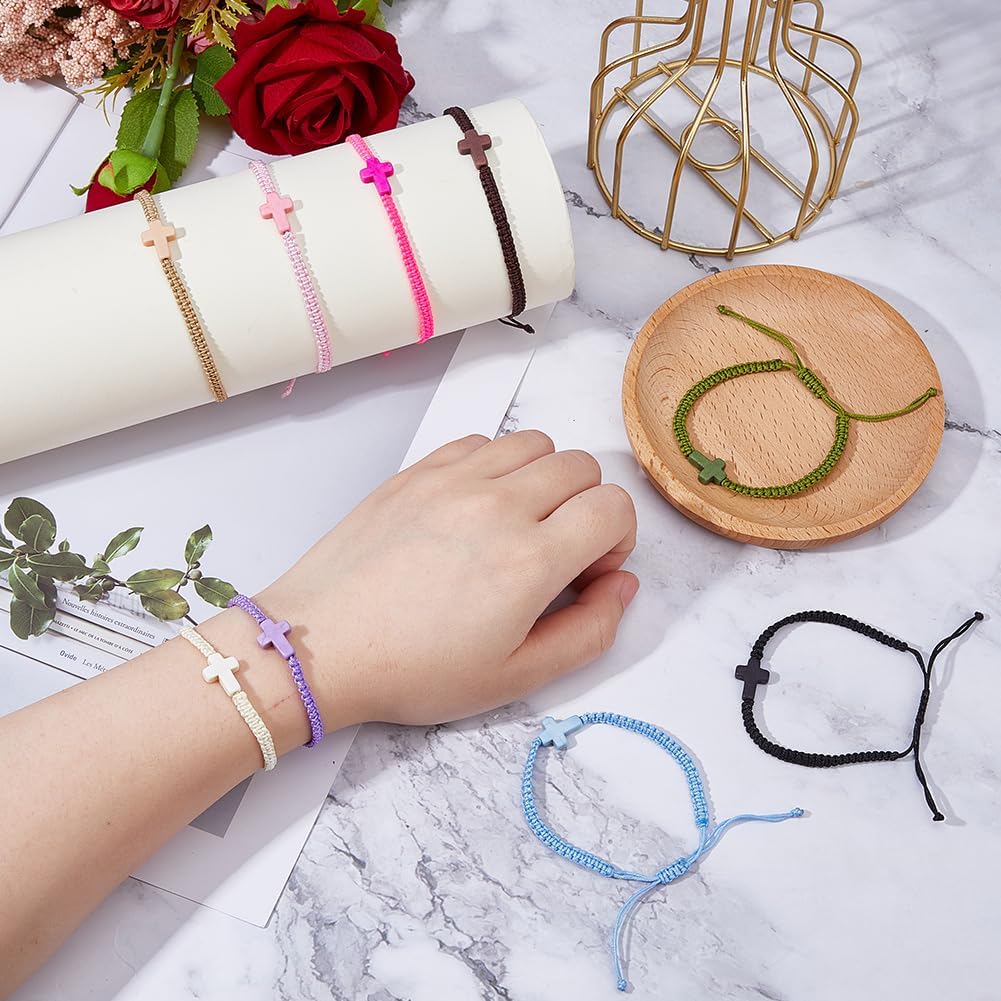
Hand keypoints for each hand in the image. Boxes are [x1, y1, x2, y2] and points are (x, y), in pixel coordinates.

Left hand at [260, 430, 637, 728]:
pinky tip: (476, 507)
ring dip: (545, 479)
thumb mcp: (515, 677)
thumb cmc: (412, 669)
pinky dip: (496, 464)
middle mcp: (498, 505)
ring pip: (537, 444)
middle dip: (587, 508)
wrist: (321, 646)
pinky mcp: (418, 471)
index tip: (587, 569)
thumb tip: (622, 585)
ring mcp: (454, 480)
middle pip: (583, 468)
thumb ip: (589, 631)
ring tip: (517, 524)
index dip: (617, 539)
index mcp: (529, 561)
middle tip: (555, 550)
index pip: (614, 507)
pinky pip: (483, 441)